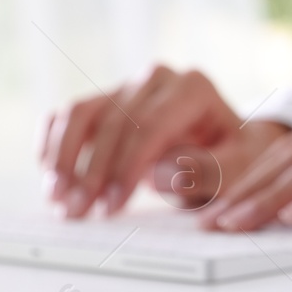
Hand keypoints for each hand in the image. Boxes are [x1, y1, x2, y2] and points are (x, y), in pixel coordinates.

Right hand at [40, 66, 288, 217]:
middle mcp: (158, 78)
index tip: (112, 206)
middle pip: (113, 123)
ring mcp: (127, 85)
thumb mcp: (239, 168)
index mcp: (194, 88)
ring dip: (63, 159)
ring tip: (60, 201)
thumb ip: (209, 171)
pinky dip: (53, 146)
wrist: (228, 143)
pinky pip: (67, 116)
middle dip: (92, 172)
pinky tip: (52, 179)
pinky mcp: (104, 98)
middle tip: (79, 213)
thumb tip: (161, 175)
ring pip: (80, 115)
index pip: (150, 126)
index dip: (126, 168)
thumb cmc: (235, 156)